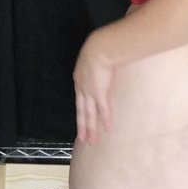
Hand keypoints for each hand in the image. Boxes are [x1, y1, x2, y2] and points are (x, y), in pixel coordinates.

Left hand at [73, 29, 114, 144]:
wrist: (100, 48)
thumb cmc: (99, 47)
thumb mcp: (94, 55)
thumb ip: (98, 61)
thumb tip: (104, 60)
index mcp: (80, 79)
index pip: (79, 99)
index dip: (81, 111)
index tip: (81, 121)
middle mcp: (82, 88)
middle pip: (82, 111)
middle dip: (82, 126)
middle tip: (83, 139)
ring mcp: (90, 92)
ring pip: (89, 115)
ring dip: (91, 128)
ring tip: (91, 141)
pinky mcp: (100, 93)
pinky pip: (103, 110)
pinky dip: (105, 120)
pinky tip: (108, 129)